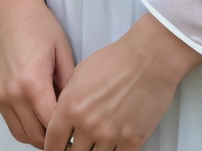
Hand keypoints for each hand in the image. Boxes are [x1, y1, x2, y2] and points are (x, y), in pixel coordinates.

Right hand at [0, 0, 75, 147]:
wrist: (10, 11)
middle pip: (35, 135)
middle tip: (70, 136)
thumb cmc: (39, 25)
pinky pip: (11, 123)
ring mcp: (1, 97)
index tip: (79, 131)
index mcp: (33, 83)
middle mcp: (13, 94)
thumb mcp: (63, 51)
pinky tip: (40, 119)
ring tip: (56, 131)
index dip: (67, 132)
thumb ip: (70, 84)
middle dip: (54, 140)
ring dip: (38, 138)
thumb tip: (76, 109)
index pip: (52, 123)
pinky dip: (25, 128)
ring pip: (21, 134)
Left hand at [43, 12, 201, 150]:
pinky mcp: (131, 140)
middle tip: (78, 146)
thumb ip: (68, 100)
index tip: (56, 149)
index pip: (52, 143)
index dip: (52, 150)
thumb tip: (62, 119)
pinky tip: (113, 144)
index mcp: (71, 106)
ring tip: (97, 142)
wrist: (149, 58)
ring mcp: (110, 134)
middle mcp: (88, 124)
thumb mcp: (80, 73)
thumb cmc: (117, 60)